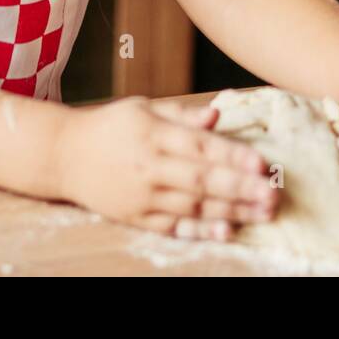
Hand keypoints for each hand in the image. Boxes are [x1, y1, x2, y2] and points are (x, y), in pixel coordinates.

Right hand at [56, 96, 280, 239]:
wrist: (63, 155)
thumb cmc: (110, 126)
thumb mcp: (143, 108)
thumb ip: (183, 113)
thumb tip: (218, 114)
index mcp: (152, 133)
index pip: (199, 145)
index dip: (232, 155)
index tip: (262, 162)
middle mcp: (149, 165)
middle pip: (201, 180)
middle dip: (241, 188)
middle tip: (274, 193)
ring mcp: (142, 195)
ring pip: (193, 206)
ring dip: (231, 211)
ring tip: (264, 213)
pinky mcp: (136, 217)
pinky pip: (173, 226)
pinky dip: (200, 229)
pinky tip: (226, 231)